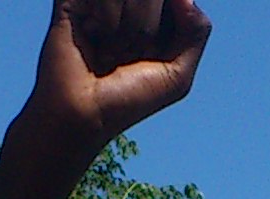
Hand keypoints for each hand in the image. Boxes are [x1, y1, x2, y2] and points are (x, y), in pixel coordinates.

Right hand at [14, 0, 211, 170]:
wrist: (79, 116)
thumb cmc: (126, 101)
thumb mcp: (178, 76)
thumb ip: (197, 30)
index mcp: (155, 20)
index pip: (177, 2)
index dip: (167, 25)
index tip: (150, 55)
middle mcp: (128, 6)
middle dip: (145, 28)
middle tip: (125, 55)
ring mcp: (99, 2)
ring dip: (121, 27)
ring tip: (105, 49)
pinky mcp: (72, 0)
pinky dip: (103, 16)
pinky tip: (89, 34)